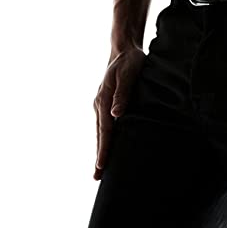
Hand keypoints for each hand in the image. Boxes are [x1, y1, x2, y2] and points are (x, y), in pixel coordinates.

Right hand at [93, 44, 145, 178]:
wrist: (123, 50)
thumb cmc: (129, 62)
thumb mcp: (128, 75)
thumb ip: (122, 94)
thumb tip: (115, 114)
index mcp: (104, 100)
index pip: (105, 131)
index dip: (104, 149)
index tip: (102, 166)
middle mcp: (99, 105)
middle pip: (99, 136)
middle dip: (98, 156)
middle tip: (97, 177)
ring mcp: (100, 105)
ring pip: (100, 132)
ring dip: (100, 150)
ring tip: (100, 169)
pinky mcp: (105, 104)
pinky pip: (103, 126)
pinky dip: (103, 140)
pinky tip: (106, 148)